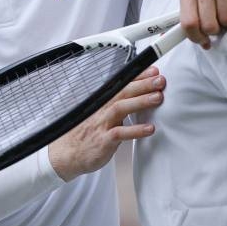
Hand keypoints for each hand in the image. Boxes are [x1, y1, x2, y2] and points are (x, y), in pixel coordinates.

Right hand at [48, 67, 163, 181]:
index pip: (122, 85)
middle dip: (142, 85)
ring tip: (158, 97)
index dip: (138, 77)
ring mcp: (102, 124)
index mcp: (103, 103)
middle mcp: (102, 110)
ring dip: (140, 102)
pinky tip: (149, 128)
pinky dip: (135, 130)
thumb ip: (118, 107)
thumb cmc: (87, 135)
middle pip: (123, 92)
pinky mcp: (103, 141)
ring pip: (121, 108)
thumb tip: (137, 99)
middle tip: (159, 80)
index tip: (153, 71)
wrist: (67, 154)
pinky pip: (120, 134)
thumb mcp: (101, 116)